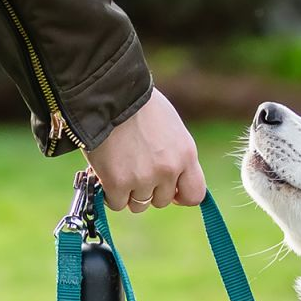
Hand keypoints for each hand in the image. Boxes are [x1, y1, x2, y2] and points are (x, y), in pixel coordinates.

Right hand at [86, 88, 205, 211]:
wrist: (109, 95)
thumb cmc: (138, 106)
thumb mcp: (171, 128)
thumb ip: (175, 155)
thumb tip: (172, 181)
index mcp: (186, 154)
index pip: (195, 194)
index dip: (180, 196)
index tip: (170, 191)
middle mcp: (168, 170)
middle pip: (162, 201)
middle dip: (149, 191)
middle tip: (134, 169)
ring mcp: (143, 179)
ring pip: (138, 205)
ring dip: (128, 192)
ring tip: (119, 168)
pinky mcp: (117, 184)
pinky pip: (115, 203)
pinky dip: (109, 193)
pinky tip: (106, 173)